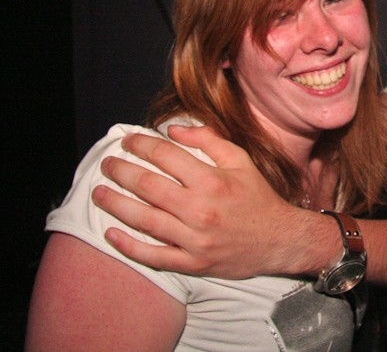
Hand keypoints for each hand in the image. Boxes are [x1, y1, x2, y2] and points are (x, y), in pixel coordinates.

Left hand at [93, 125, 327, 278]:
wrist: (280, 239)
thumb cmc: (258, 197)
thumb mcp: (241, 160)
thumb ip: (208, 140)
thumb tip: (172, 130)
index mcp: (212, 181)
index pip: (166, 156)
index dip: (141, 145)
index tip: (128, 141)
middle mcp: (201, 210)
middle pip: (147, 186)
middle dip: (120, 172)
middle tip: (107, 165)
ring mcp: (195, 239)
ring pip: (144, 220)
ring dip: (115, 205)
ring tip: (99, 193)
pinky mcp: (192, 263)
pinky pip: (153, 256)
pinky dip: (128, 246)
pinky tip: (111, 234)